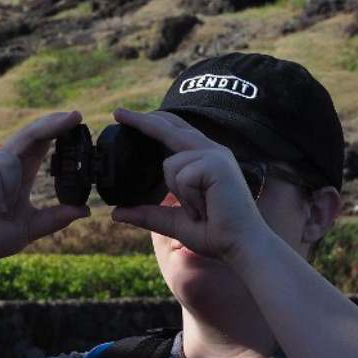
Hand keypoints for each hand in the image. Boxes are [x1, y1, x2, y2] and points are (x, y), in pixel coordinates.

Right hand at [0, 112, 90, 278]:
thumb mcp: (31, 227)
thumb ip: (56, 218)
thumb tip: (85, 209)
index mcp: (20, 174)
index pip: (41, 144)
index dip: (57, 129)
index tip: (78, 118)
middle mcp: (2, 165)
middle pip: (29, 136)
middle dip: (51, 125)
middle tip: (73, 117)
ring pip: (9, 160)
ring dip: (12, 185)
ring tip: (4, 209)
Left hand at [110, 109, 270, 265]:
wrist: (241, 246)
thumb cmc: (214, 233)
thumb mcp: (173, 221)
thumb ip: (147, 214)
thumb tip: (116, 213)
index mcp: (204, 158)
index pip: (173, 132)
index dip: (150, 122)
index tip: (123, 115)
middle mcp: (211, 150)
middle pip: (168, 128)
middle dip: (141, 121)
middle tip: (116, 112)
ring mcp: (215, 155)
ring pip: (170, 164)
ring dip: (180, 194)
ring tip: (202, 209)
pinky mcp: (216, 164)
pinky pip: (181, 177)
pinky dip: (188, 198)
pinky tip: (206, 207)